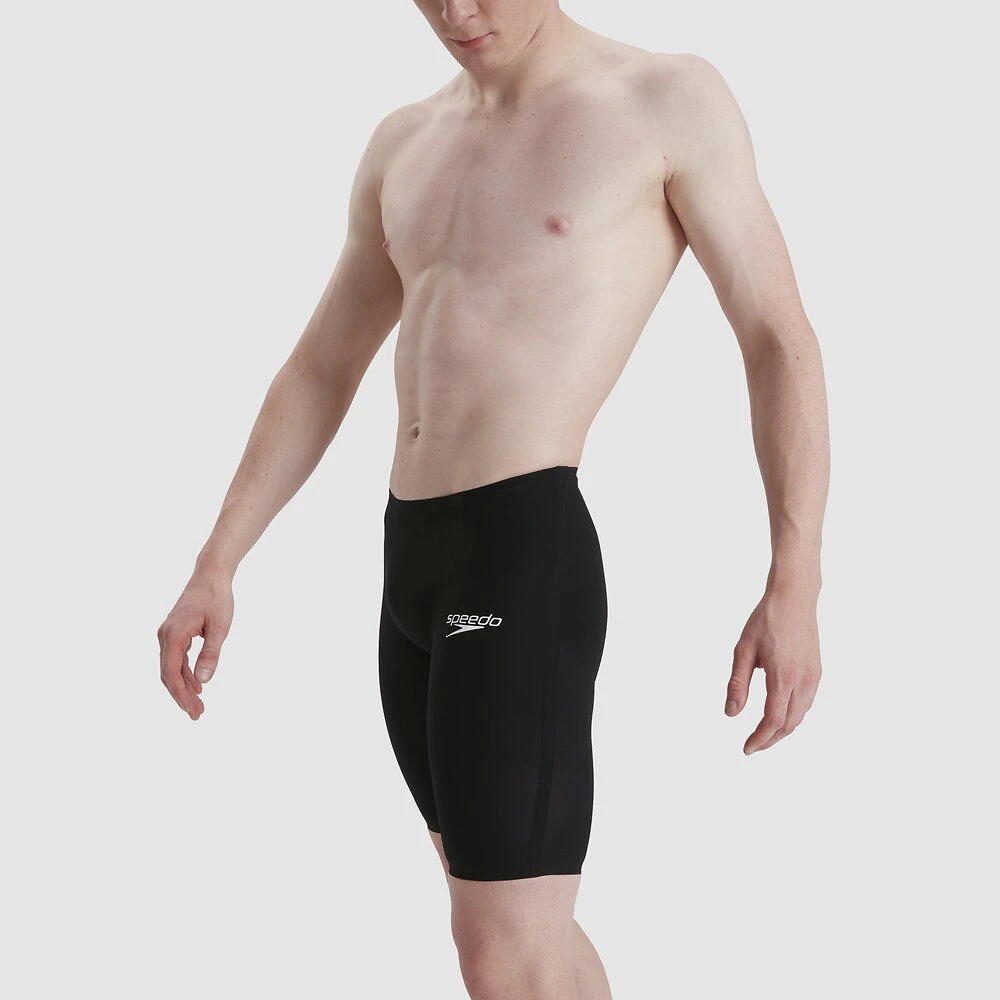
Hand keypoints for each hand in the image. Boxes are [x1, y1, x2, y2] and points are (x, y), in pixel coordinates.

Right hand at [157, 571, 233, 719]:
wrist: (210, 575)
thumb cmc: (216, 598)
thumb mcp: (219, 627)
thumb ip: (211, 653)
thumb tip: (203, 681)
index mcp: (174, 634)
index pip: (171, 671)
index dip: (179, 694)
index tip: (191, 710)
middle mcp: (165, 635)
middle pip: (168, 673)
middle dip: (181, 696)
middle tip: (197, 715)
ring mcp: (168, 634)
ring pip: (171, 668)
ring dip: (183, 687)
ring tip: (198, 706)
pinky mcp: (174, 633)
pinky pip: (175, 659)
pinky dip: (184, 674)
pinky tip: (196, 686)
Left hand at [725, 587, 820, 753]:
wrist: (794, 598)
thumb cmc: (766, 621)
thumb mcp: (743, 650)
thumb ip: (738, 683)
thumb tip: (731, 713)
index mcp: (783, 677)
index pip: (773, 721)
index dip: (759, 739)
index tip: (746, 748)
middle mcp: (803, 681)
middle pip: (789, 724)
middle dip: (770, 739)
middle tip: (752, 745)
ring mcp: (813, 677)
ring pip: (800, 716)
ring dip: (782, 729)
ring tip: (763, 734)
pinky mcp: (817, 672)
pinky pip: (806, 703)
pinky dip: (793, 716)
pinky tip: (779, 714)